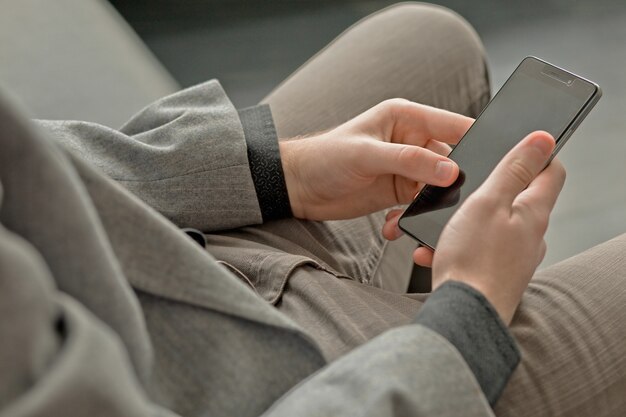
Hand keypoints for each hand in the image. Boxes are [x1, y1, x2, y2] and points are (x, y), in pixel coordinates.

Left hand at [279, 99, 472, 219]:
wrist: (298, 187)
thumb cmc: (324, 158)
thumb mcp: (366, 155)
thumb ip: (409, 161)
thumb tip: (450, 170)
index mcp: (406, 118)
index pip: (454, 125)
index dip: (476, 141)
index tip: (493, 162)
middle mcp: (411, 141)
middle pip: (451, 161)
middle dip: (451, 183)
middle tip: (448, 203)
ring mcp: (406, 168)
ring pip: (436, 187)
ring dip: (429, 206)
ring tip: (407, 216)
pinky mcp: (398, 192)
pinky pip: (419, 206)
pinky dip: (412, 218)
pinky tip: (393, 225)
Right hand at [385, 131, 564, 323]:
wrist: (463, 315)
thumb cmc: (474, 260)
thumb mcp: (488, 202)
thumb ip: (514, 169)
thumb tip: (543, 139)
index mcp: (534, 212)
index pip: (551, 171)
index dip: (534, 154)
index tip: (512, 149)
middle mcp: (531, 236)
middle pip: (516, 198)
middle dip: (486, 191)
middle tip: (463, 191)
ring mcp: (515, 258)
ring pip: (489, 227)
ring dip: (463, 223)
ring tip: (442, 230)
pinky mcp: (496, 275)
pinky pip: (476, 251)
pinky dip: (457, 247)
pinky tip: (436, 252)